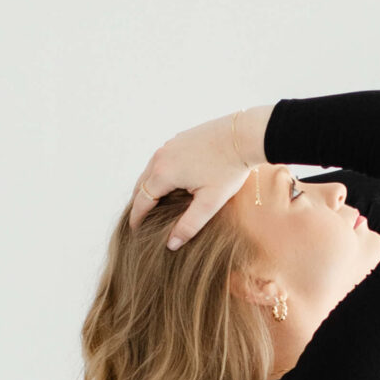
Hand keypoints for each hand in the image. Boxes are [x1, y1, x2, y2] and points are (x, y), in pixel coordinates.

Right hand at [127, 111, 253, 247]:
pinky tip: (170, 183)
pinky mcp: (178, 139)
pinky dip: (159, 174)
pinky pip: (161, 160)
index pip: (141, 201)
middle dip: (139, 203)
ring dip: (149, 188)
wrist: (244, 135)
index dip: (136, 218)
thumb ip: (189, 225)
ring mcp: (168, 145)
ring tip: (154, 204)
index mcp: (163, 173)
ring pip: (150, 171)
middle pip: (141, 185)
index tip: (135, 231)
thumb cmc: (229, 170)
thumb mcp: (210, 203)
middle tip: (141, 220)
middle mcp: (160, 157)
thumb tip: (171, 244)